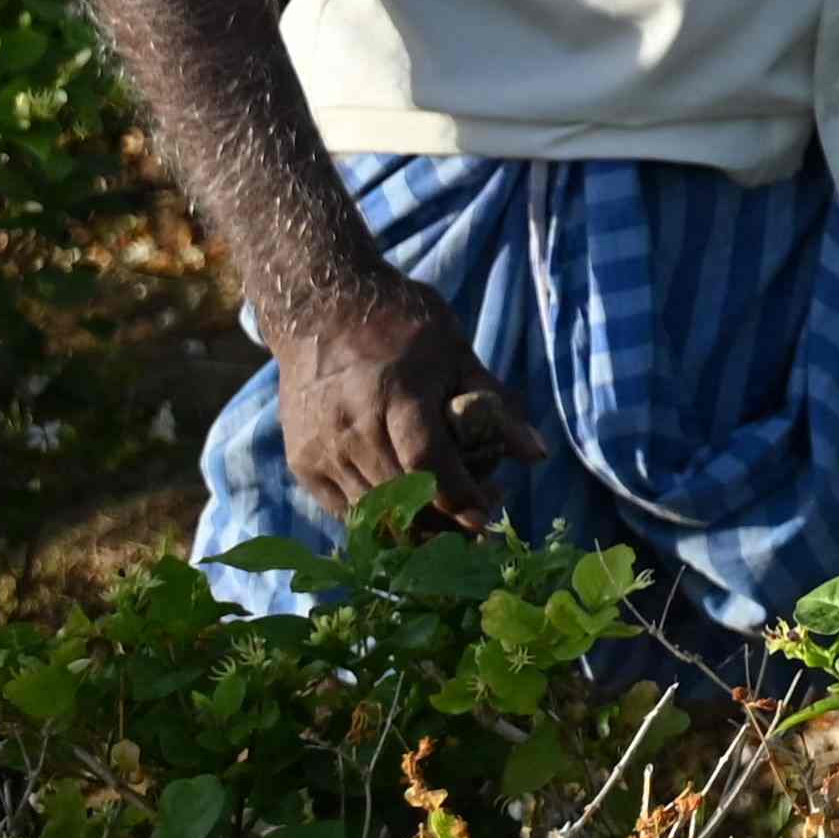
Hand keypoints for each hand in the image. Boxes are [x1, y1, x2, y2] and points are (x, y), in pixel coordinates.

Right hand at [269, 272, 548, 533]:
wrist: (321, 311)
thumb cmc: (402, 327)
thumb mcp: (457, 353)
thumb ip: (494, 405)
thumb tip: (537, 455)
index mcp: (396, 395)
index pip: (426, 462)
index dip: (457, 496)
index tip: (486, 517)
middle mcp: (352, 426)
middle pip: (399, 496)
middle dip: (443, 519)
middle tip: (479, 520)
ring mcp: (321, 448)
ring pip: (370, 510)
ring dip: (413, 526)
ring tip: (449, 517)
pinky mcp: (302, 461)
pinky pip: (342, 509)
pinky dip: (378, 519)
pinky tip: (409, 512)